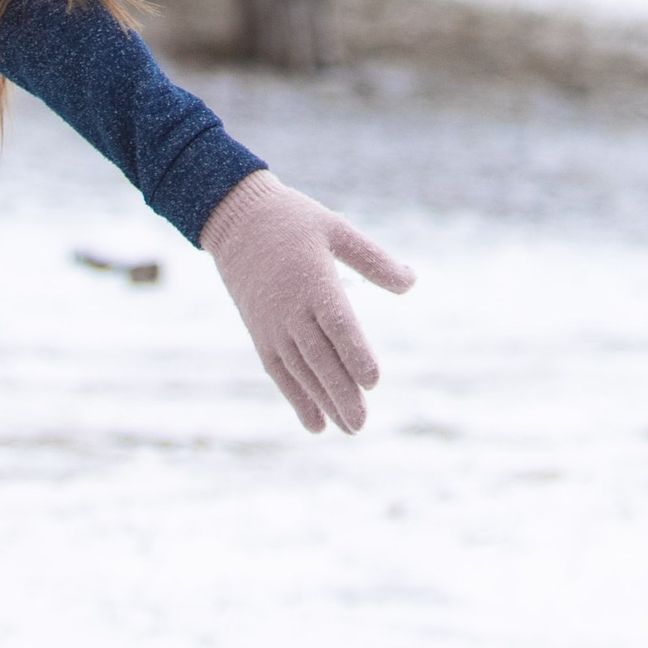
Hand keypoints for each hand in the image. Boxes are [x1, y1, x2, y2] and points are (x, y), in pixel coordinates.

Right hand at [201, 170, 414, 435]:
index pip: (337, 324)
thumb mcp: (336, 228)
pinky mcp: (260, 333)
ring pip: (300, 370)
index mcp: (314, 281)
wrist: (236, 219)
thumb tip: (412, 282)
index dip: (354, 353)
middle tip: (361, 423)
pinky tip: (315, 424)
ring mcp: (273, 325)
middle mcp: (291, 309)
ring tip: (349, 428)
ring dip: (323, 401)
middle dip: (341, 392)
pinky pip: (279, 372)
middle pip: (319, 357)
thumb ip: (373, 259)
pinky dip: (296, 398)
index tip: (373, 381)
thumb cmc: (293, 220)